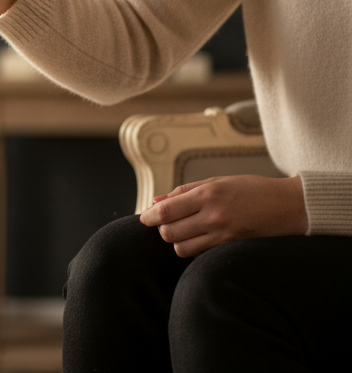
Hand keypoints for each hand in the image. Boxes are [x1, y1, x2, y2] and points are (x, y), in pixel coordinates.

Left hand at [139, 175, 307, 256]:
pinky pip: (201, 255)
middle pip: (170, 232)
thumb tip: (156, 201)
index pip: (167, 211)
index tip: (145, 218)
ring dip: (177, 241)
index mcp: (208, 194)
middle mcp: (214, 216)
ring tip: (184, 232)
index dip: (150, 216)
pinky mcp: (232, 248)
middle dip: (162, 230)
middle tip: (167, 224)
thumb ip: (184, 192)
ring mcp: (224, 235)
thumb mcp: (217, 181)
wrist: (290, 206)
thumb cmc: (252, 190)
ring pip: (182, 248)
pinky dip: (194, 249)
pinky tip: (199, 239)